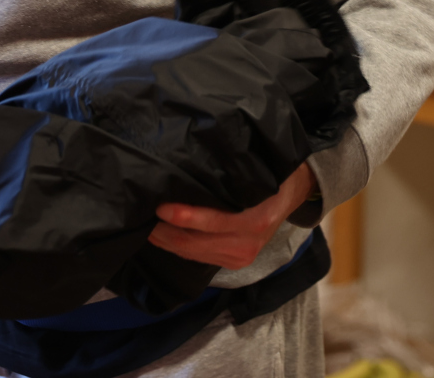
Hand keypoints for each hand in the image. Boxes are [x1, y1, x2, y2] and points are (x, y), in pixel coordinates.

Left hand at [149, 164, 315, 270]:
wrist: (293, 193)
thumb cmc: (271, 176)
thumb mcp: (254, 173)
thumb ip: (225, 178)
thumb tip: (185, 170)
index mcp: (254, 220)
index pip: (212, 222)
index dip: (183, 217)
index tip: (160, 207)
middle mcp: (246, 243)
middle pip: (195, 243)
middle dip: (164, 232)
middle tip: (139, 217)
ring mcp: (240, 257)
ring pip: (191, 253)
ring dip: (165, 241)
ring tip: (143, 226)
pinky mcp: (233, 263)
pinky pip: (198, 257)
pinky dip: (176, 247)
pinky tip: (161, 236)